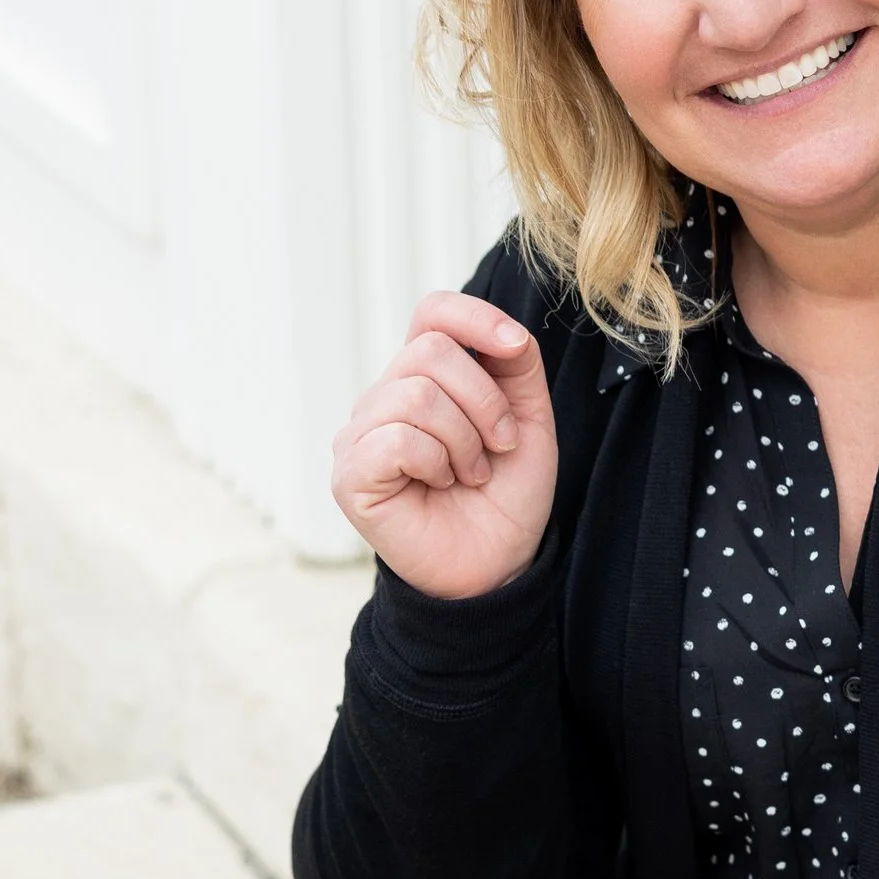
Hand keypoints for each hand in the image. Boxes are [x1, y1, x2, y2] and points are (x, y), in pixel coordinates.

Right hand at [331, 291, 558, 599]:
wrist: (497, 565)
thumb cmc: (505, 496)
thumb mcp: (527, 421)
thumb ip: (517, 368)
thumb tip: (506, 333)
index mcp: (423, 377)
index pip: (432, 313)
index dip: (473, 317)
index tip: (514, 347)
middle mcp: (383, 398)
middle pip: (429, 352)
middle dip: (484, 400)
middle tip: (498, 446)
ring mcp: (360, 435)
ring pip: (416, 395)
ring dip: (464, 440)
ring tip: (471, 474)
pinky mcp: (350, 474)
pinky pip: (398, 439)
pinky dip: (436, 462)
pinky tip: (440, 486)